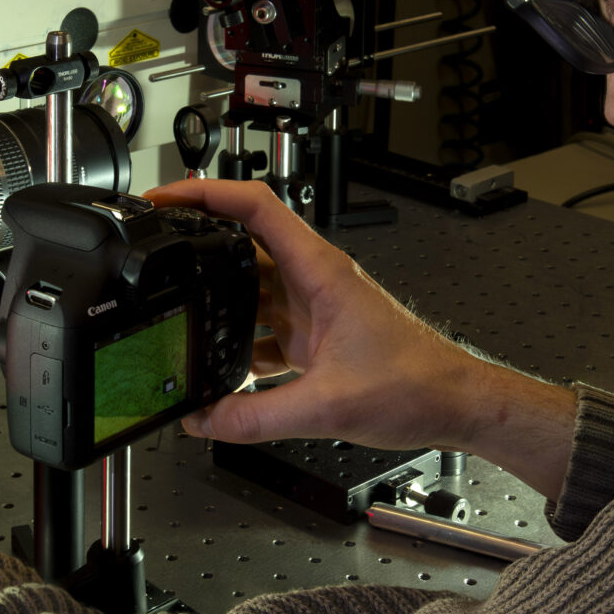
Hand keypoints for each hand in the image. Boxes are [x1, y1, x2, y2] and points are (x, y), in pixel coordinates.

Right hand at [145, 179, 575, 492]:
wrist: (457, 403)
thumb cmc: (418, 384)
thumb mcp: (326, 406)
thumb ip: (256, 417)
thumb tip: (205, 421)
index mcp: (320, 271)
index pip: (255, 206)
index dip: (206, 193)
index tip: (166, 198)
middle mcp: (315, 281)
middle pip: (244, 244)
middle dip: (197, 244)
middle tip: (156, 251)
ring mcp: (315, 308)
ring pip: (252, 288)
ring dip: (217, 298)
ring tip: (177, 310)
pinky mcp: (317, 337)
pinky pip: (265, 327)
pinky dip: (240, 341)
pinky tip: (221, 365)